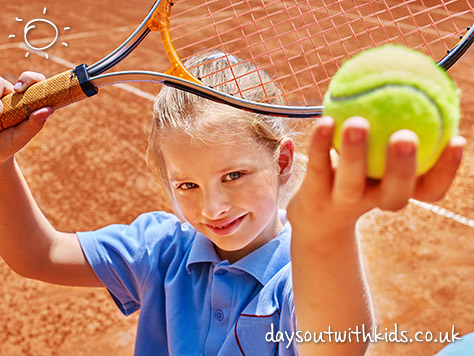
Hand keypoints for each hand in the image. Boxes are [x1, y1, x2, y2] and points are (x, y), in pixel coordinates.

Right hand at [0, 72, 53, 162]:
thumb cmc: (8, 144)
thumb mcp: (21, 137)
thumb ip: (34, 124)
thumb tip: (49, 109)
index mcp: (26, 101)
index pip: (33, 81)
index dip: (29, 79)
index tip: (19, 89)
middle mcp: (9, 95)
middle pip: (2, 81)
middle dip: (0, 90)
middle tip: (0, 112)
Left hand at [288, 116, 464, 231]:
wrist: (318, 212)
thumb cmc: (357, 173)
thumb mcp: (379, 155)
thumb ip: (397, 126)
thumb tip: (423, 81)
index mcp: (396, 190)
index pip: (430, 190)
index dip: (446, 171)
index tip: (456, 139)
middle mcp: (373, 200)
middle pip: (395, 194)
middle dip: (403, 168)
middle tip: (405, 137)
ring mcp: (343, 200)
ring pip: (350, 182)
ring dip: (355, 153)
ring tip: (357, 123)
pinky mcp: (315, 193)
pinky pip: (318, 165)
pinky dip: (320, 144)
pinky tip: (325, 120)